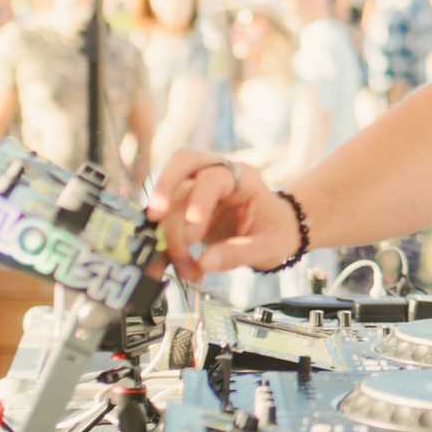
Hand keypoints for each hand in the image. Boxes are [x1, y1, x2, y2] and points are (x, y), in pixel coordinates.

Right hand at [147, 150, 294, 280]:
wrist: (276, 232)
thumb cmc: (276, 232)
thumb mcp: (268, 246)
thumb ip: (239, 253)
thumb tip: (204, 264)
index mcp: (244, 178)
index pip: (213, 178)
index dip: (198, 203)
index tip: (192, 236)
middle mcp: (218, 175)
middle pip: (183, 163)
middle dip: (164, 188)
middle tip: (154, 218)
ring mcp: (199, 188)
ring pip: (171, 200)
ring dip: (169, 236)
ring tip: (187, 269)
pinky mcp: (186, 206)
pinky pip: (167, 219)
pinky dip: (165, 244)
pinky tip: (177, 266)